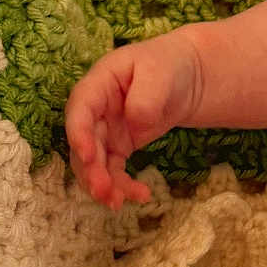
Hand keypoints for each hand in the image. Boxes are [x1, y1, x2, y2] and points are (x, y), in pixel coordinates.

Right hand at [65, 34, 200, 208]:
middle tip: (103, 191)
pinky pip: (113, 169)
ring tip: (118, 202)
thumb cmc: (169, 64)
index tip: (88, 156)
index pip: (80, 109)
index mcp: (99, 83)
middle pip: (83, 142)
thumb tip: (135, 122)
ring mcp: (104, 130)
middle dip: (90, 169)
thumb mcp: (160, 71)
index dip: (79, 133)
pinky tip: (140, 196)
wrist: (187, 74)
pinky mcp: (118, 146)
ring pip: (94, 162)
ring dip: (102, 184)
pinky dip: (121, 185)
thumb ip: (146, 95)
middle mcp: (95, 110)